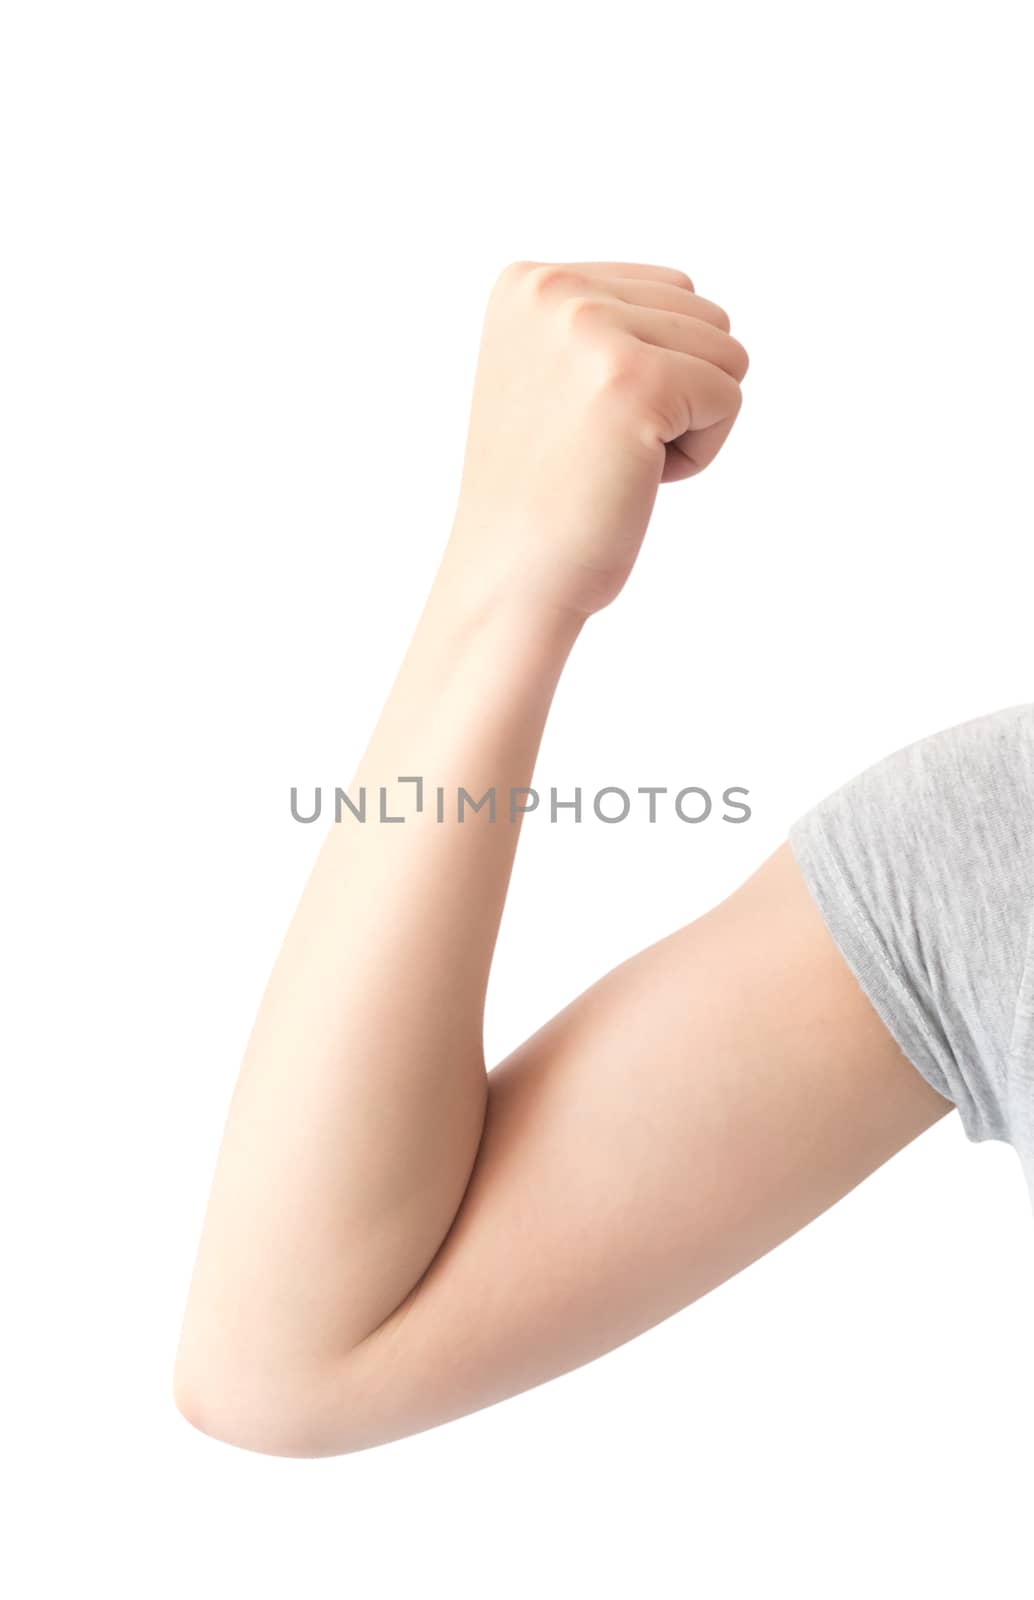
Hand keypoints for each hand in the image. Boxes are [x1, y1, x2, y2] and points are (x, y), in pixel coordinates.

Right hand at [442, 258, 748, 619]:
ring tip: (616, 461)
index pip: (671, 292)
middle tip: (602, 449)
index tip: (582, 422)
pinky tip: (633, 478)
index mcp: (529, 281)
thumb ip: (606, 322)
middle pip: (706, 315)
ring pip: (726, 355)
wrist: (512, 577)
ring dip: (689, 422)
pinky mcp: (636, 380)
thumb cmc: (543, 496)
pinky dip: (698, 455)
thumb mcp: (553, 375)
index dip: (652, 371)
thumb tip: (695, 300)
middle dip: (677, 394)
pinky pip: (729, 399)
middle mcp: (553, 290)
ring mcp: (591, 330)